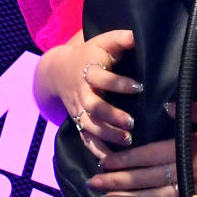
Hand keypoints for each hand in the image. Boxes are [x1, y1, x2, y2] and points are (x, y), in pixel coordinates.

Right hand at [37, 29, 141, 159]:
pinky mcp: (78, 122)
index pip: (102, 78)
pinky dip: (96, 151)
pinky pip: (86, 139)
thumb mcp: (103, 41)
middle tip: (131, 122)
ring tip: (128, 141)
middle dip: (112, 116)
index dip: (119, 83)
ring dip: (107, 135)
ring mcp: (79, 110)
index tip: (139, 87)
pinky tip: (111, 161)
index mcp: (89, 71)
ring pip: (90, 126)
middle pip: (94, 107)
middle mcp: (82, 93)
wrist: (57, 71)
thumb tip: (138, 35)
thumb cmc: (90, 54)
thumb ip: (121, 38)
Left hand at [88, 102, 196, 196]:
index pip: (148, 153)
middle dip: (117, 179)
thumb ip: (193, 110)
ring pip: (152, 195)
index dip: (125, 158)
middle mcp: (186, 168)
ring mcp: (192, 187)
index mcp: (187, 146)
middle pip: (145, 176)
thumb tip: (166, 105)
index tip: (104, 161)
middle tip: (93, 183)